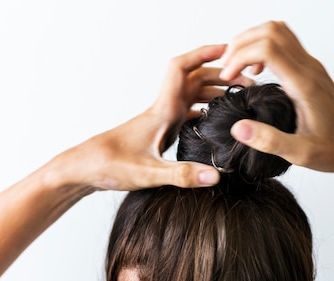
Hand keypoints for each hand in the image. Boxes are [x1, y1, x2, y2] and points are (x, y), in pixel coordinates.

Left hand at [57, 45, 250, 190]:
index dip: (205, 53)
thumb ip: (182, 175)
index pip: (183, 68)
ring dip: (214, 92)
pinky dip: (203, 112)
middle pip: (195, 79)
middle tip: (248, 83)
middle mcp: (162, 110)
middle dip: (221, 75)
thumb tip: (215, 176)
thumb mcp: (149, 174)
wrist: (85, 169)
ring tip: (237, 101)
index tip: (230, 50)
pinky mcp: (159, 134)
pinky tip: (214, 124)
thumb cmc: (110, 166)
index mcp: (161, 110)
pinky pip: (186, 114)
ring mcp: (160, 121)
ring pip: (192, 95)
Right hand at [220, 21, 333, 173]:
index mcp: (304, 84)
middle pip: (271, 31)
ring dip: (252, 42)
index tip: (228, 78)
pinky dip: (263, 49)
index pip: (268, 48)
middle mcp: (308, 68)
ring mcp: (311, 66)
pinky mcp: (310, 70)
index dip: (241, 57)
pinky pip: (284, 44)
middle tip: (227, 70)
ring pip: (278, 32)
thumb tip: (238, 128)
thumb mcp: (300, 153)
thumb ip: (269, 141)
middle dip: (242, 45)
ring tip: (236, 67)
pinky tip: (255, 73)